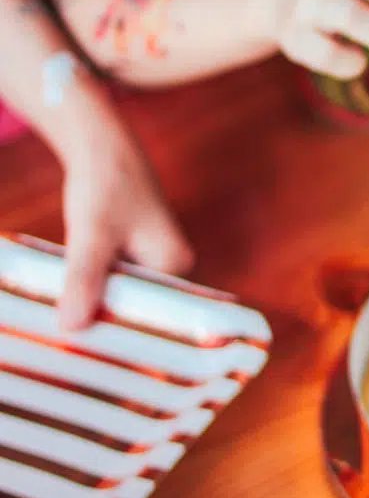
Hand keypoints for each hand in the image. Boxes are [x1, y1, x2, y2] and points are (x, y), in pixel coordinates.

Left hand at [60, 124, 190, 330]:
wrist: (99, 147)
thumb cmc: (105, 183)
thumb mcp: (91, 234)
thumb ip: (84, 280)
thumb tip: (73, 328)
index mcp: (175, 264)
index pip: (155, 315)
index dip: (120, 333)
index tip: (87, 350)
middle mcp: (169, 266)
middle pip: (136, 309)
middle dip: (103, 321)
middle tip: (68, 341)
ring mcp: (150, 261)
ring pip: (119, 297)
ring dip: (93, 305)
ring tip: (64, 324)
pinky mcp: (130, 256)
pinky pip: (110, 284)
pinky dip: (89, 290)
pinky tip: (67, 298)